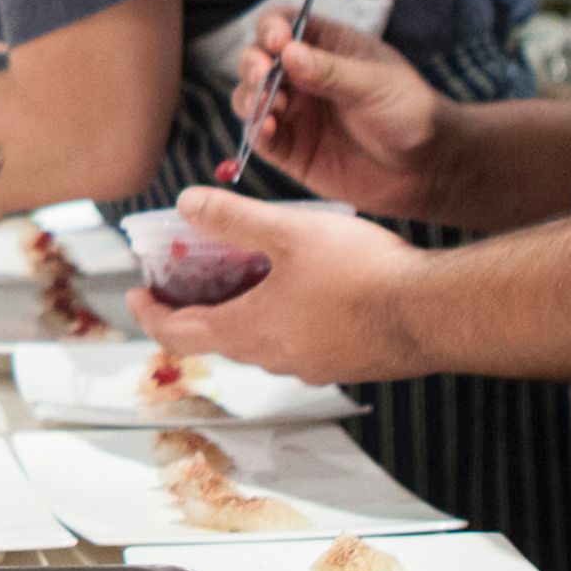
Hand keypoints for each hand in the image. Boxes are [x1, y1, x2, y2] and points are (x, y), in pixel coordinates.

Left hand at [126, 184, 433, 382]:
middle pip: (217, 336)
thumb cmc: (361, 274)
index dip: (150, 313)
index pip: (177, 334)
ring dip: (243, 309)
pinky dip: (283, 316)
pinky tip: (303, 287)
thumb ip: (232, 219)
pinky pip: (299, 341)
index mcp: (248, 332)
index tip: (137, 293)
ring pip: (261, 340)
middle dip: (196, 305)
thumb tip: (185, 204)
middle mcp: (274, 359)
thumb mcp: (287, 233)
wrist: (433, 313)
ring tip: (247, 271)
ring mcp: (313, 365)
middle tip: (189, 275)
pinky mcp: (347, 362)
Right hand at [231, 13, 449, 219]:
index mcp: (325, 46)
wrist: (428, 168)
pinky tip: (267, 129)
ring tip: (268, 104)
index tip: (275, 42)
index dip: (270, 28)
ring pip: (250, 96)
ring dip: (249, 96)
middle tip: (261, 73)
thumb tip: (286, 53)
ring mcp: (294, 113)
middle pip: (256, 58)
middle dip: (251, 63)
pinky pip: (260, 138)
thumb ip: (330, 71)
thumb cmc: (410, 113)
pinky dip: (256, 131)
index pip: (282, 23)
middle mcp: (302, 77)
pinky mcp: (291, 150)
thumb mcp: (375, 84)